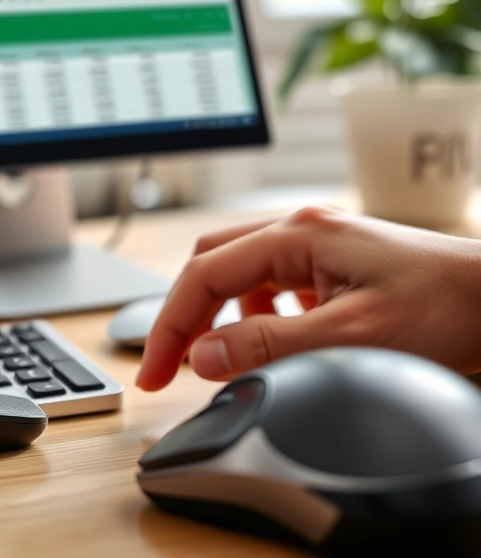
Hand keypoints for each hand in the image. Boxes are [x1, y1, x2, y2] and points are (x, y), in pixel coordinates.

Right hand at [137, 206, 480, 390]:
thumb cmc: (447, 307)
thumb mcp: (351, 335)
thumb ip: (269, 345)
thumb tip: (204, 356)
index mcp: (298, 234)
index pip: (203, 276)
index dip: (171, 328)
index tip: (155, 373)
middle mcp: (301, 229)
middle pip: (210, 265)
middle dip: (183, 316)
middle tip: (169, 365)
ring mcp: (317, 243)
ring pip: (238, 273)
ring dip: (219, 315)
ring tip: (220, 357)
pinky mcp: (332, 264)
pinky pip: (271, 283)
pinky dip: (255, 314)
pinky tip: (273, 339)